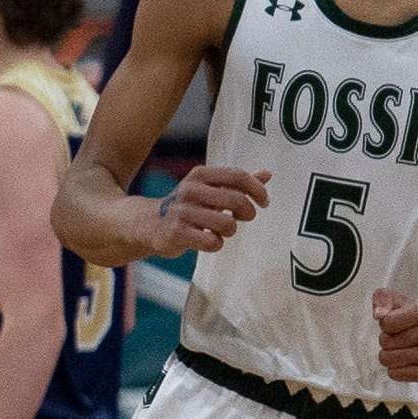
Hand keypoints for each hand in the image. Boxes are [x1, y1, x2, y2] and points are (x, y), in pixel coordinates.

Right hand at [154, 166, 270, 257]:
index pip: (238, 176)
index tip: (264, 202)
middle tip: (243, 218)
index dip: (257, 189)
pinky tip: (208, 240)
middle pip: (237, 199)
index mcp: (200, 175)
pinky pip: (212, 242)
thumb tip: (267, 174)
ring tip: (221, 230)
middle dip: (248, 212)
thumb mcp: (209, 188)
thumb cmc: (188, 206)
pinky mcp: (177, 233)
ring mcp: (183, 212)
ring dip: (230, 231)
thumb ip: (237, 182)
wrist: (150, 224)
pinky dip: (216, 244)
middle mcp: (191, 190)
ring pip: (227, 224)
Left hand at [371, 289, 417, 383]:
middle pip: (386, 342)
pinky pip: (395, 374)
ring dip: (387, 354)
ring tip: (398, 348)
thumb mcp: (400, 301)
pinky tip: (402, 360)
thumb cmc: (417, 317)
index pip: (388, 323)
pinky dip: (393, 368)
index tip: (394, 322)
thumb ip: (383, 298)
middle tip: (397, 337)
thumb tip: (378, 315)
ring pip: (389, 360)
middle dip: (385, 339)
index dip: (385, 323)